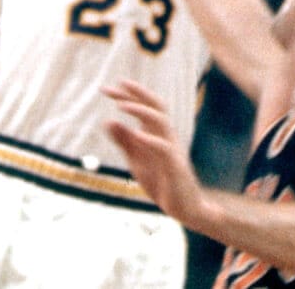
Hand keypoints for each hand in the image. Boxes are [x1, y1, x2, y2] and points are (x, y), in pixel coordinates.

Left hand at [104, 80, 204, 222]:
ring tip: (122, 105)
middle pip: (155, 106)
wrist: (187, 208)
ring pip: (161, 122)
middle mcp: (167, 136)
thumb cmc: (162, 182)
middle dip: (136, 93)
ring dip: (141, 111)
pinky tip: (137, 135)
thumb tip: (108, 120)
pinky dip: (150, 140)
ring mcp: (172, 150)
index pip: (144, 106)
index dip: (127, 95)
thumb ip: (124, 142)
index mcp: (157, 133)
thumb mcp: (137, 161)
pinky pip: (165, 149)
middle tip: (114, 86)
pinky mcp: (176, 167)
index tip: (106, 88)